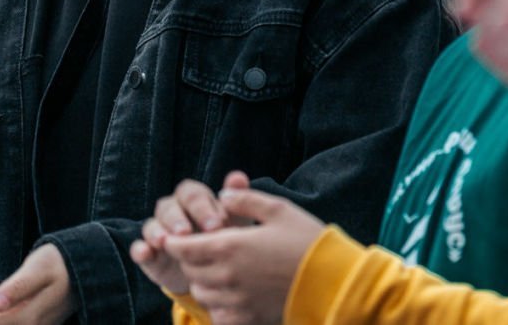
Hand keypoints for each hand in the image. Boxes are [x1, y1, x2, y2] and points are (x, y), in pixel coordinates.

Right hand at [131, 172, 249, 295]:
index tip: (218, 225)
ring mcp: (158, 231)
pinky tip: (146, 253)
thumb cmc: (225, 238)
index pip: (192, 194)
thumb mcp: (235, 222)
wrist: (212, 272)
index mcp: (192, 198)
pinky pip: (138, 248)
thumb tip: (238, 176)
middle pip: (169, 207)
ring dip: (157, 232)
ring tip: (165, 242)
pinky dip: (140, 250)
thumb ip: (236, 199)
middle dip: (178, 219)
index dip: (203, 207)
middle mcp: (172, 210)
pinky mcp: (148, 253)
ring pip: (151, 224)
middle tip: (187, 233)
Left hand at [162, 185, 325, 324]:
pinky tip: (231, 295)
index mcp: (230, 246)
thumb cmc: (307, 241)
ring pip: (202, 294)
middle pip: (190, 271)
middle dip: (190, 260)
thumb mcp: (279, 209)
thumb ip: (246, 199)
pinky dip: (218, 306)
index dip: (174, 241)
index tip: (175, 237)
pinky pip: (219, 316)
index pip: (183, 247)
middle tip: (202, 250)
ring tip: (218, 271)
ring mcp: (237, 301)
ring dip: (203, 282)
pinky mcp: (249, 318)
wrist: (333, 281)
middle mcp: (228, 276)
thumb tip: (223, 195)